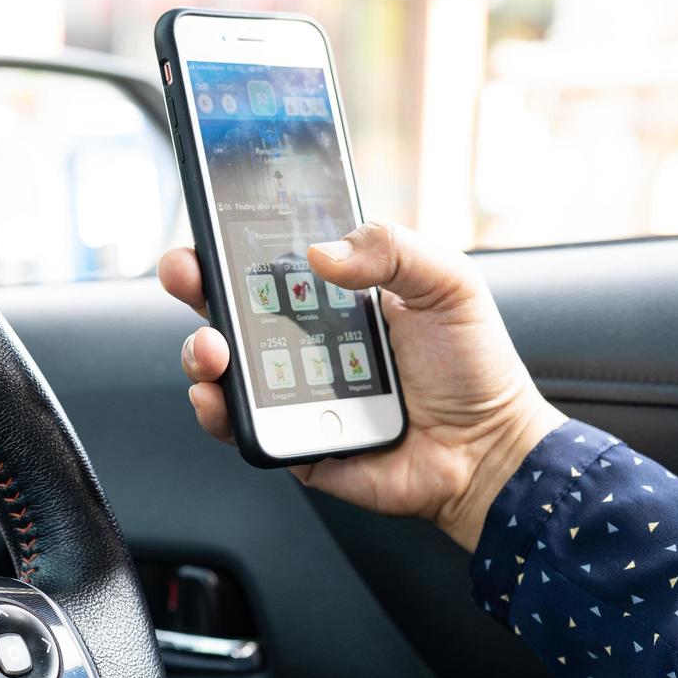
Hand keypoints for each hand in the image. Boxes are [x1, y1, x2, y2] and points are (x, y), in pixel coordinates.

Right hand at [158, 222, 565, 553]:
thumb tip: (321, 251)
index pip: (270, 260)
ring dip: (200, 351)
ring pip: (223, 367)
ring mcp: (293, 392)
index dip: (231, 242)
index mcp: (335, 296)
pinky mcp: (292, 441)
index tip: (209, 225)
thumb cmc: (473, 366)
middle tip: (187, 274)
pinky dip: (218, 412)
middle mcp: (304, 341)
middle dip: (195, 285)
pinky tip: (217, 398)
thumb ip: (392, 248)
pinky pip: (241, 427)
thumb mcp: (448, 284)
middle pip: (230, 307)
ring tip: (214, 348)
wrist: (489, 451)